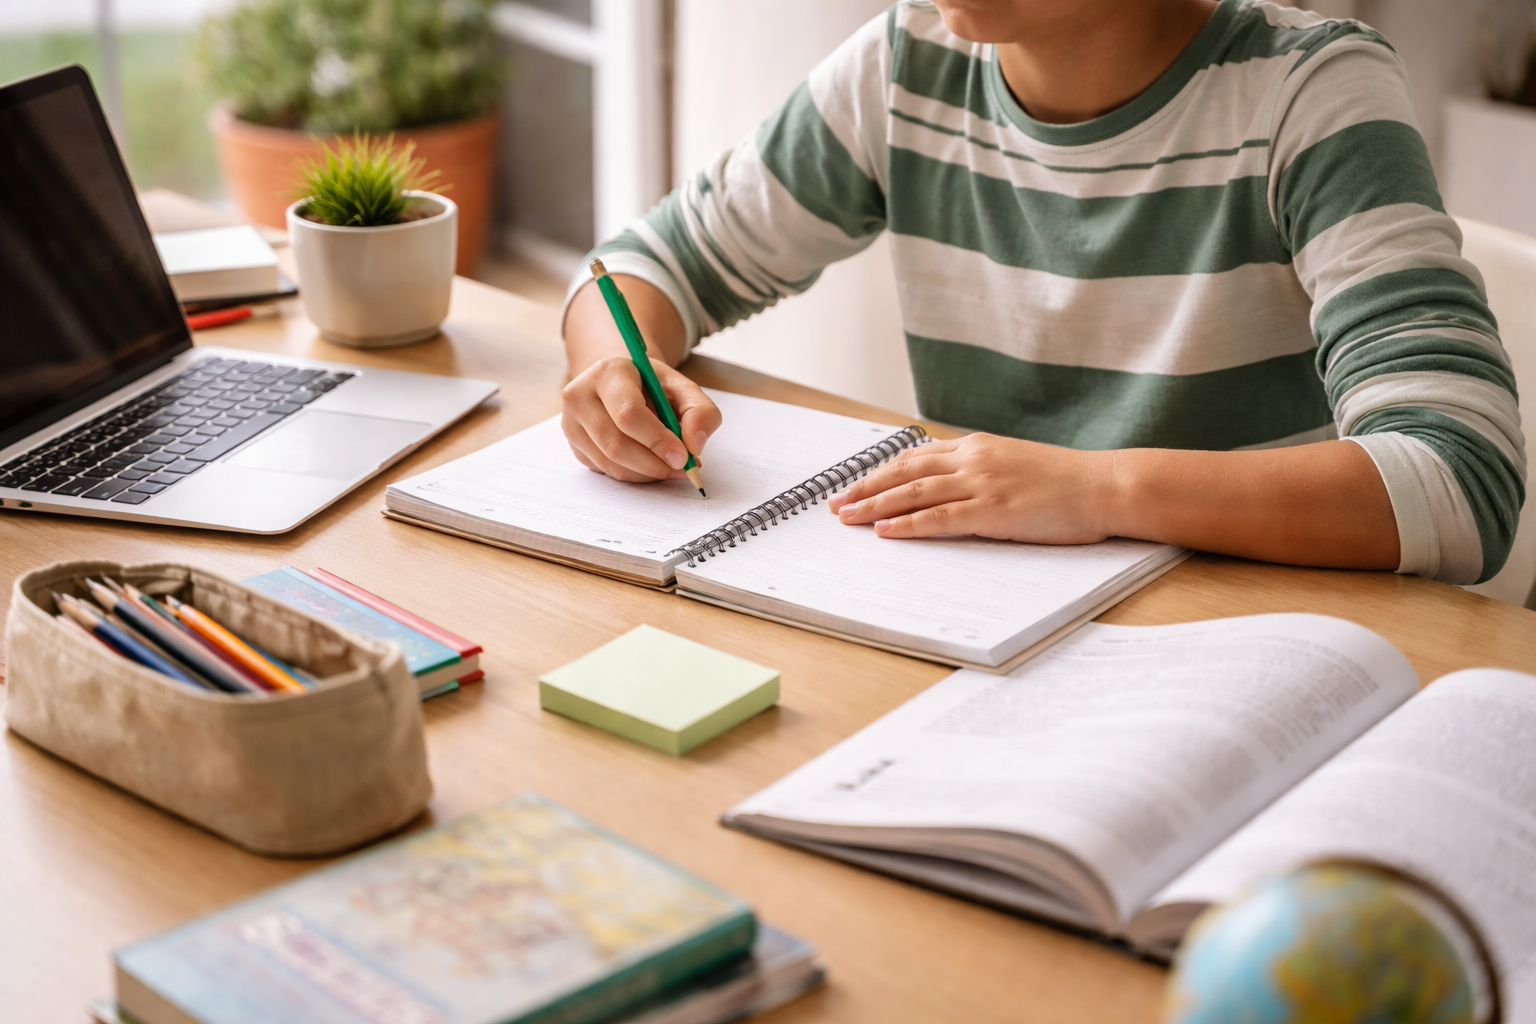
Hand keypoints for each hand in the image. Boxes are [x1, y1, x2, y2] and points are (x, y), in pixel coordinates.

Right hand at [561, 355, 720, 481]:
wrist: (618, 383)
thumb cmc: (650, 385)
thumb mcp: (681, 386)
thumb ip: (700, 411)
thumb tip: (694, 445)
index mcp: (607, 373)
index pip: (628, 414)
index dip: (657, 440)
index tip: (683, 456)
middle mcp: (580, 397)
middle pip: (616, 445)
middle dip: (655, 464)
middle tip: (682, 468)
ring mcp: (572, 424)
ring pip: (612, 464)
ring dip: (648, 473)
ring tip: (671, 466)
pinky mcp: (574, 446)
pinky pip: (607, 472)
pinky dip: (636, 475)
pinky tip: (652, 464)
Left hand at [826, 433, 1116, 542]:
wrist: (1104, 486)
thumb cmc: (1066, 481)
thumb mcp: (1016, 463)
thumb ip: (982, 469)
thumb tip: (952, 483)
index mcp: (977, 445)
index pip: (916, 455)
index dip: (881, 470)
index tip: (854, 482)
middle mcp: (973, 459)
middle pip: (904, 471)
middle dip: (865, 487)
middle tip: (834, 502)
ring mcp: (981, 483)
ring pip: (913, 493)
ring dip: (874, 506)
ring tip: (846, 518)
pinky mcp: (992, 510)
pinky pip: (938, 518)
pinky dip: (907, 525)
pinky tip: (884, 532)